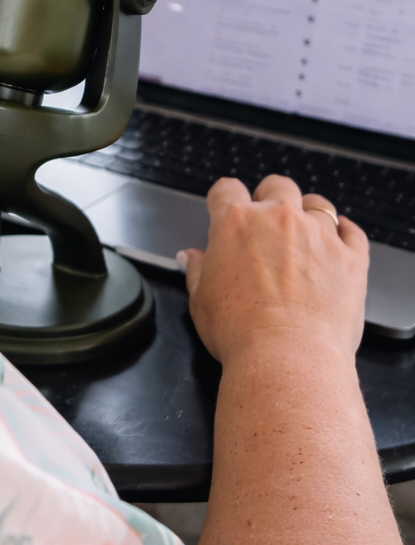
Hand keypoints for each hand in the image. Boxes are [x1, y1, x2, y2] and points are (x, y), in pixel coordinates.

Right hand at [178, 175, 368, 366]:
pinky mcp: (350, 257)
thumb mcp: (201, 302)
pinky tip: (340, 241)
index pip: (226, 190)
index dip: (225, 198)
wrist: (286, 357)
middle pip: (277, 186)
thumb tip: (191, 258)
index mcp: (235, 224)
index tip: (228, 207)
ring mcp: (318, 235)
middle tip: (269, 221)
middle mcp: (278, 219)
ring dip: (309, 213)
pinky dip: (346, 233)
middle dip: (271, 197)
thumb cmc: (239, 333)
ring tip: (307, 233)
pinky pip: (353, 232)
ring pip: (318, 204)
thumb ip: (197, 271)